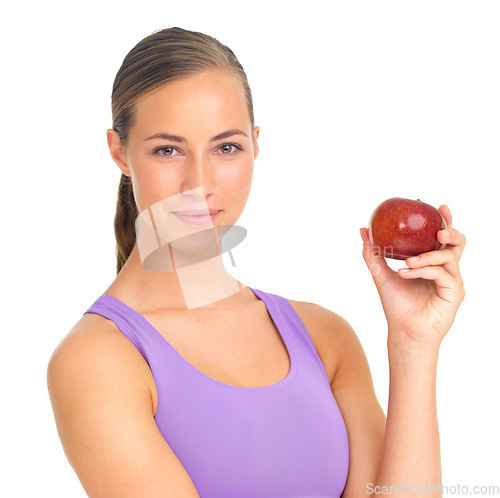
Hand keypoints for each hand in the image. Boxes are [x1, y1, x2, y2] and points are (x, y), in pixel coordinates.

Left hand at [360, 205, 465, 351]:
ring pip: (447, 257)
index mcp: (433, 264)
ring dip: (426, 256)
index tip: (438, 207)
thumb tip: (363, 231)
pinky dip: (423, 271)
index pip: (443, 239)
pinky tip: (406, 274)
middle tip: (437, 230)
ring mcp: (453, 281)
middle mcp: (446, 270)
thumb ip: (374, 253)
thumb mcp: (381, 274)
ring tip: (407, 262)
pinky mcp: (455, 291)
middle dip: (449, 232)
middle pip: (457, 244)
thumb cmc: (396, 304)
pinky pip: (441, 273)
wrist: (403, 329)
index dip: (445, 221)